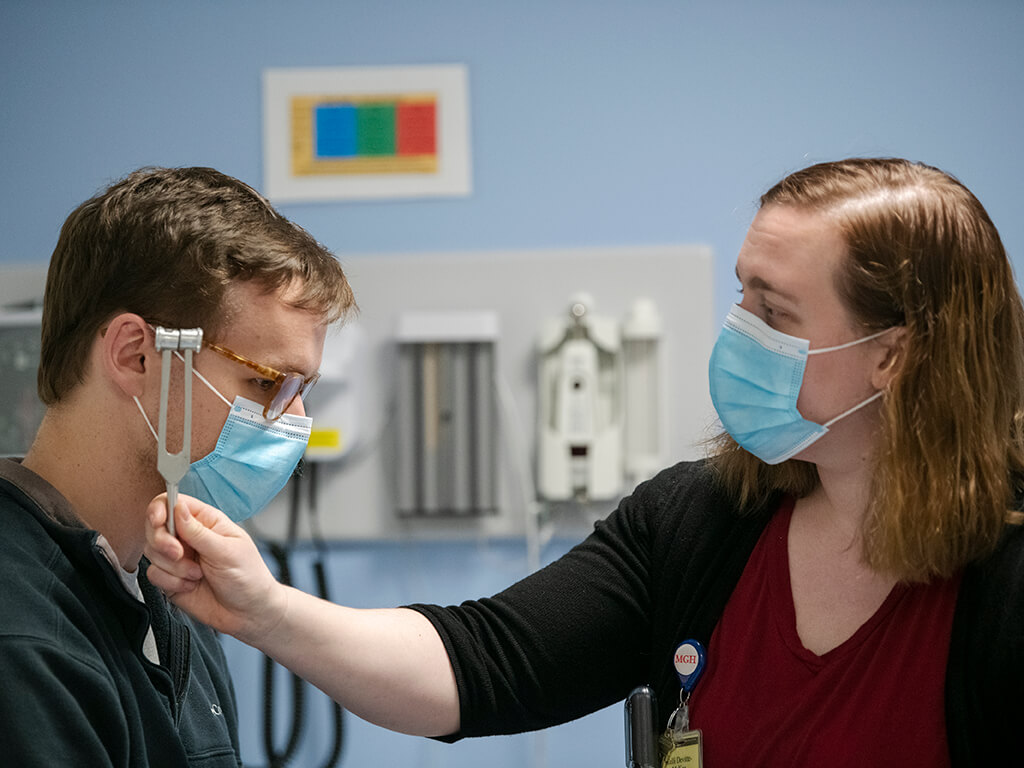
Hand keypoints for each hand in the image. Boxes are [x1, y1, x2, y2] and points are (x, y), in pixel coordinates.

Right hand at [144, 493, 286, 644]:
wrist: (248, 612)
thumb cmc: (248, 576)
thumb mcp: (227, 551)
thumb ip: (199, 532)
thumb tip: (178, 508)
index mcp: (206, 522)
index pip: (173, 503)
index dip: (160, 509)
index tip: (158, 521)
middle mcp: (189, 537)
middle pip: (155, 527)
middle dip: (163, 542)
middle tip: (181, 554)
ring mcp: (178, 558)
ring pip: (152, 552)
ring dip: (173, 567)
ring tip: (197, 574)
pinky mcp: (170, 579)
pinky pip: (153, 574)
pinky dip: (171, 582)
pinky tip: (191, 586)